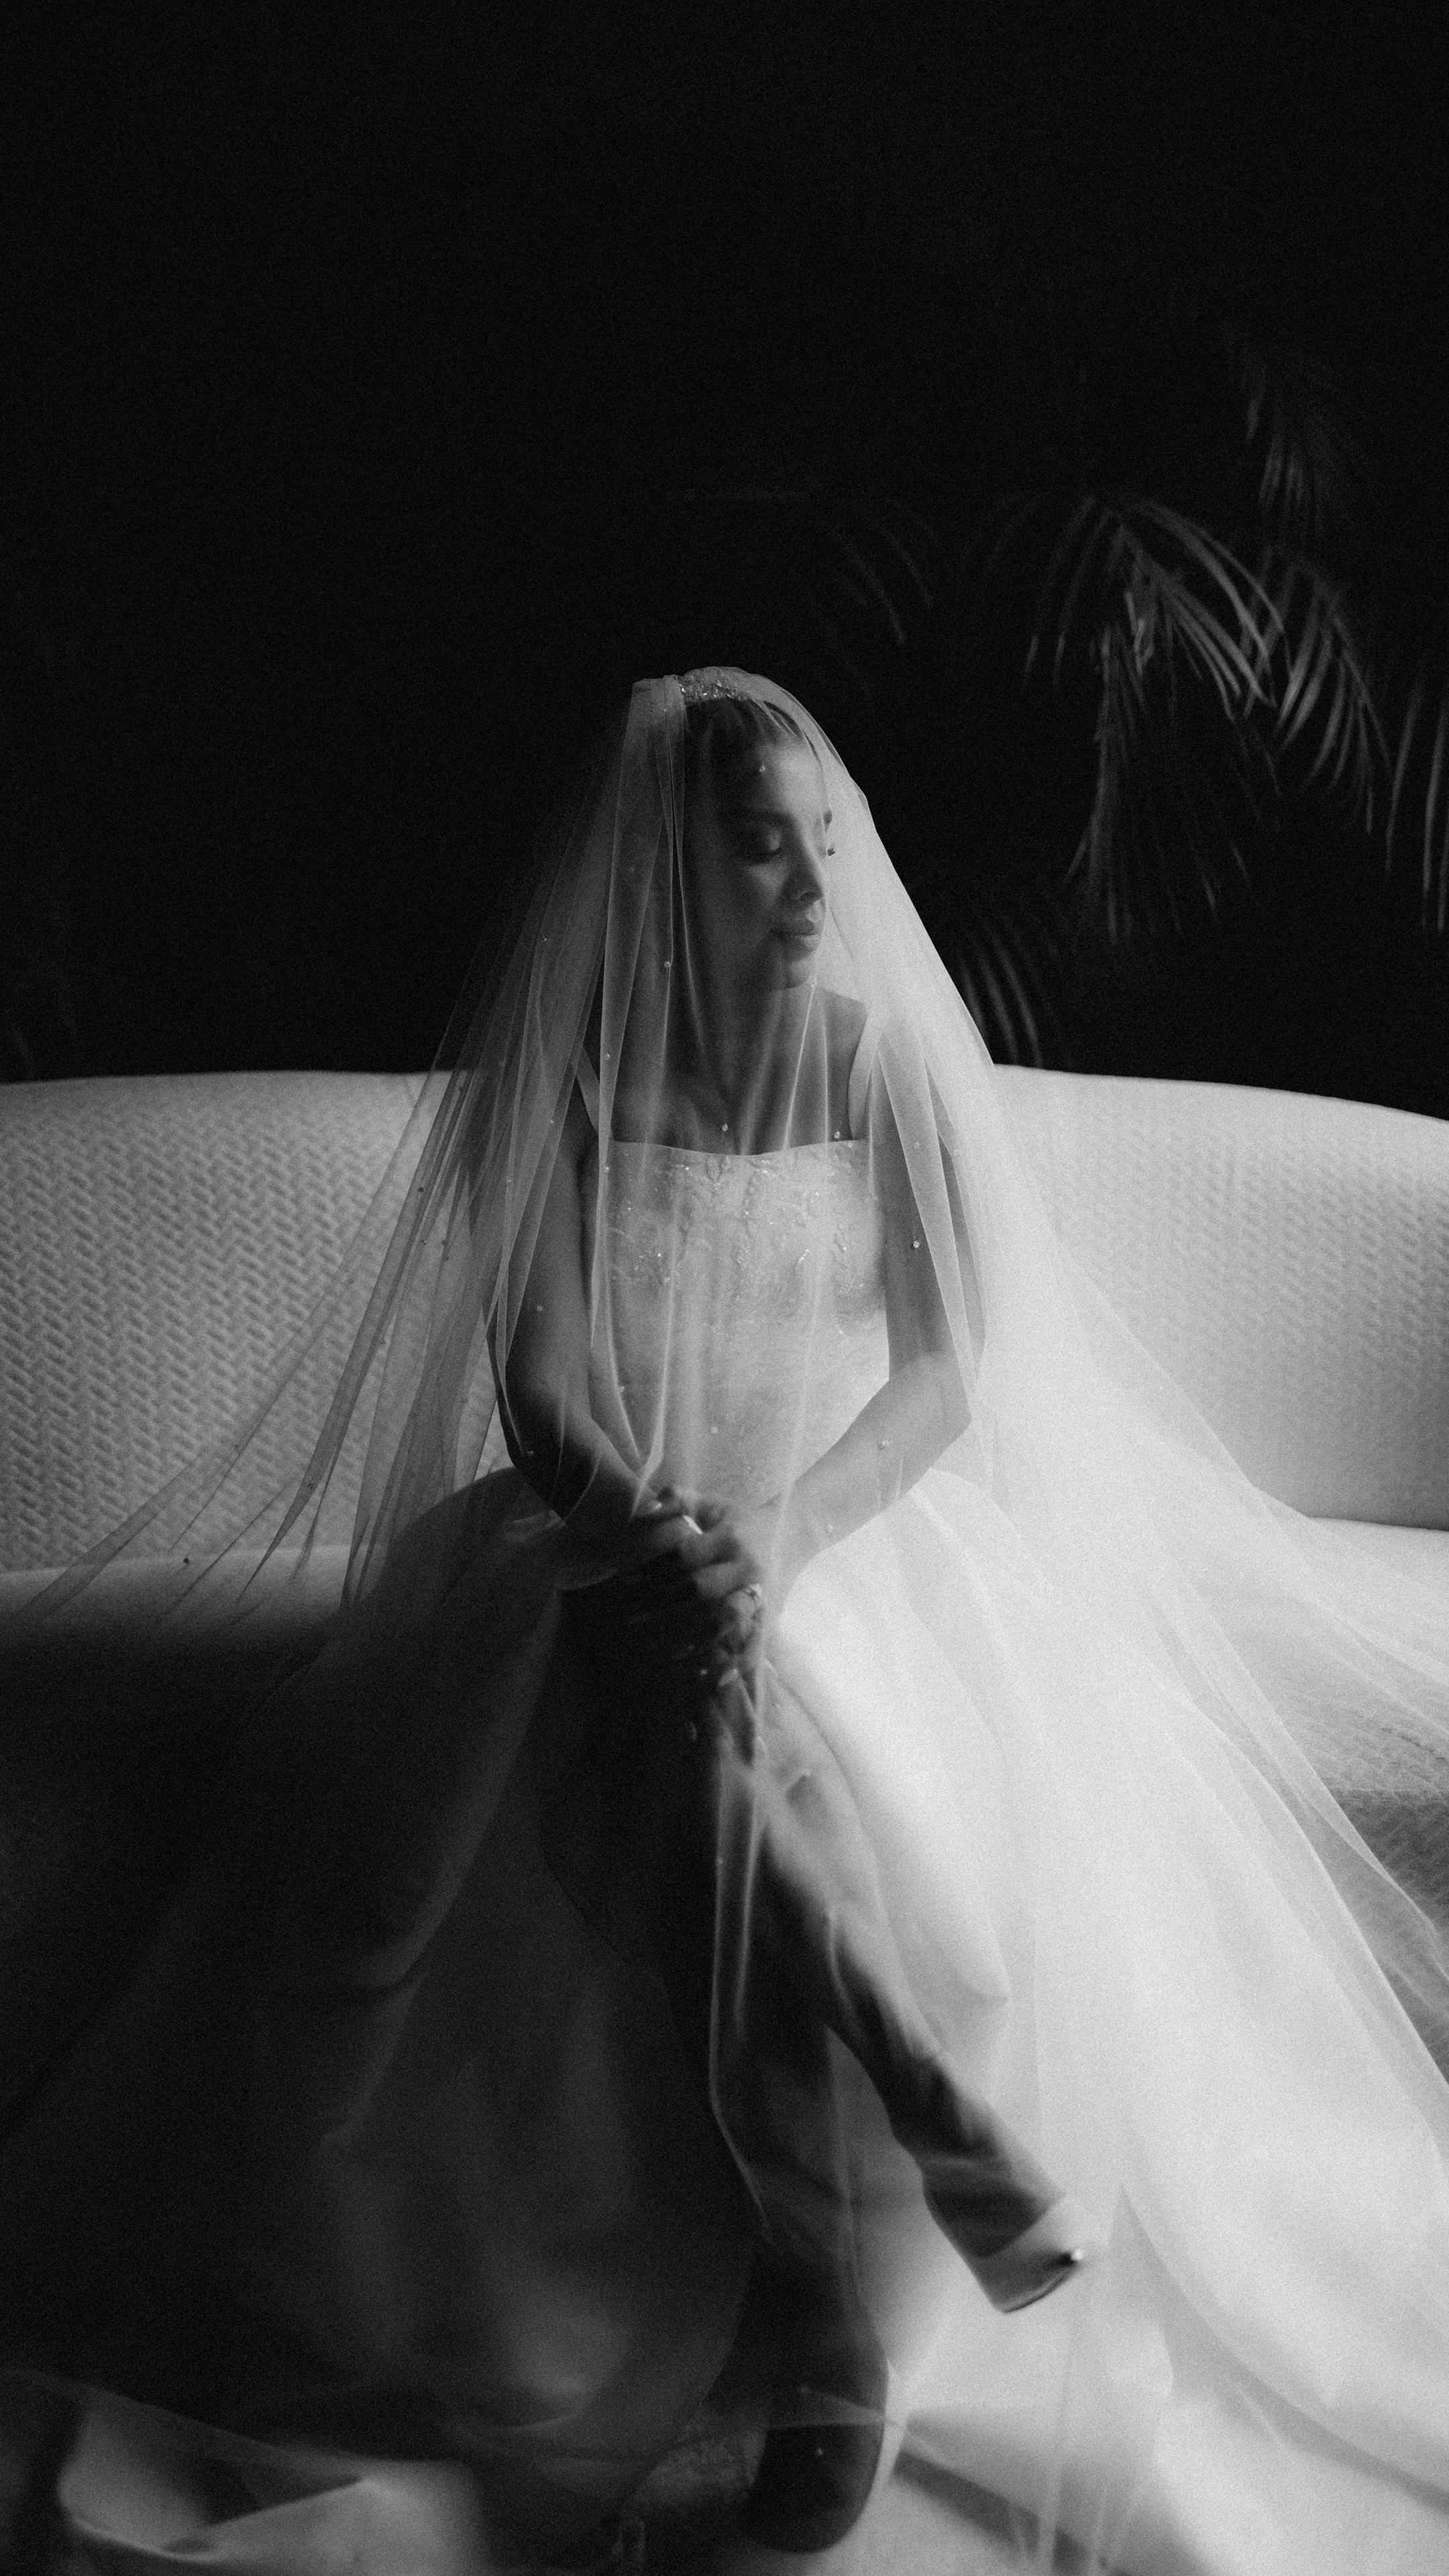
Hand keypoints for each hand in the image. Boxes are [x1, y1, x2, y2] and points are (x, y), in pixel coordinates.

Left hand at [613, 1488, 774, 1677]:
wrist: (795, 1531)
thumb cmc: (740, 1519)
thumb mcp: (712, 1503)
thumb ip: (678, 1499)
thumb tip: (643, 1511)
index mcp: (730, 1536)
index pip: (685, 1555)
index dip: (654, 1569)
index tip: (625, 1581)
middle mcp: (746, 1566)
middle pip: (700, 1590)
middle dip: (663, 1607)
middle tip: (631, 1620)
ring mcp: (761, 1593)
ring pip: (727, 1620)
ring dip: (695, 1638)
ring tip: (665, 1652)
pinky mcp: (770, 1615)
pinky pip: (757, 1643)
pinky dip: (738, 1664)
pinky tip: (715, 1679)